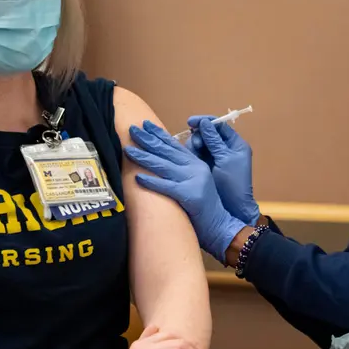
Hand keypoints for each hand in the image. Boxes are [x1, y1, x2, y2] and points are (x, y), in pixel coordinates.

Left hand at [124, 120, 245, 261]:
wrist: (220, 224)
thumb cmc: (205, 205)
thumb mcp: (197, 180)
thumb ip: (184, 168)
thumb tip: (161, 158)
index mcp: (196, 163)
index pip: (174, 144)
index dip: (159, 133)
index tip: (145, 124)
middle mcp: (194, 168)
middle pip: (166, 151)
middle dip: (147, 139)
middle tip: (132, 129)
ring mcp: (192, 180)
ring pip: (163, 165)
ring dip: (144, 157)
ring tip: (128, 150)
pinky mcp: (189, 195)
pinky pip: (166, 187)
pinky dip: (151, 181)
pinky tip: (137, 177)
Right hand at [186, 117, 260, 225]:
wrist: (232, 208)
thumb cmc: (233, 183)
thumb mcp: (225, 159)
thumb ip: (215, 141)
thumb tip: (204, 122)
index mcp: (235, 144)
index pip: (219, 126)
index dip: (206, 122)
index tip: (192, 122)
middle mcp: (224, 149)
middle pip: (207, 133)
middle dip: (199, 136)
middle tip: (197, 145)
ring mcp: (213, 158)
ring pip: (199, 144)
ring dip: (194, 146)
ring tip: (195, 154)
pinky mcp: (204, 167)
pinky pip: (194, 155)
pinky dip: (190, 155)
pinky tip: (188, 159)